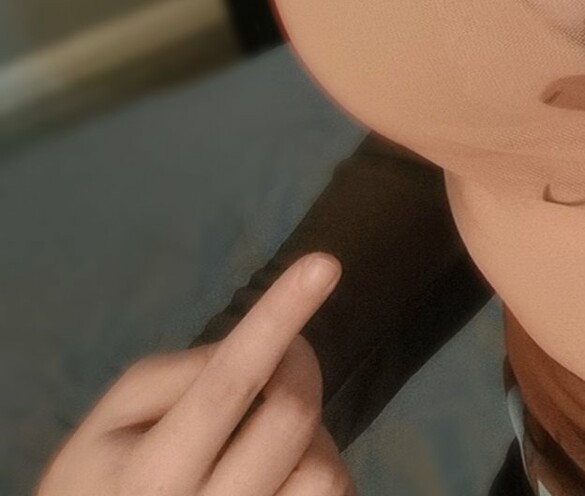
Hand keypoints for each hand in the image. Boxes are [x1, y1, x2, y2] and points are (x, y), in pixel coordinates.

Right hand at [35, 253, 356, 495]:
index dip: (278, 317)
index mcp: (154, 473)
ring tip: (267, 442)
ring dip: (310, 438)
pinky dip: (315, 472)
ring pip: (325, 470)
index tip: (323, 265)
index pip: (229, 381)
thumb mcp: (114, 420)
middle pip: (293, 416)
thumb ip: (179, 373)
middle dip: (297, 369)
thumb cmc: (104, 480)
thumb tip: (258, 346)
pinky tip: (279, 475)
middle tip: (275, 366)